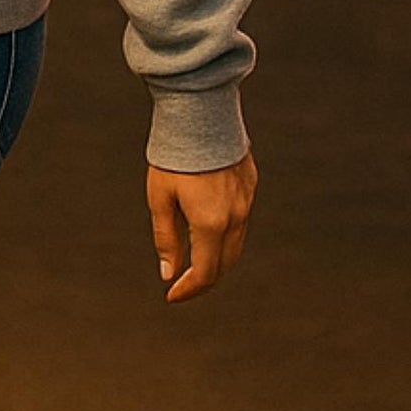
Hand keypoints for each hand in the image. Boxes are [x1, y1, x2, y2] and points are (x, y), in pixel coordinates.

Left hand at [146, 152, 255, 304]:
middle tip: (182, 283)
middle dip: (204, 279)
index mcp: (211, 224)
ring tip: (193, 258)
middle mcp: (235, 217)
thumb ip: (166, 239)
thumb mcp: (160, 199)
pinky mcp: (250, 187)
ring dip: (216, 258)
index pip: (206, 273)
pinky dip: (225, 234)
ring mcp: (246, 202)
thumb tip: (168, 273)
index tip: (172, 295)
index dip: (189, 289)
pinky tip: (207, 227)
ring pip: (235, 244)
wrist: (200, 114)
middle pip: (225, 264)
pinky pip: (241, 220)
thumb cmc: (174, 157)